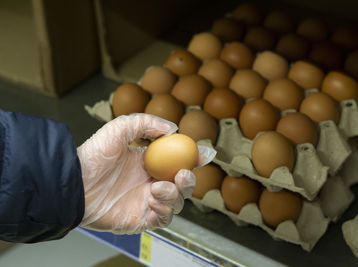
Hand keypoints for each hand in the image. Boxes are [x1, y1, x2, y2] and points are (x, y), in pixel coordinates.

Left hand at [77, 114, 215, 233]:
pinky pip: (164, 219)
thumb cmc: (93, 156)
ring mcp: (145, 201)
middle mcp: (149, 182)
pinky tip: (152, 199)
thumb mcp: (120, 128)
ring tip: (157, 188)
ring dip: (175, 194)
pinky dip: (165, 210)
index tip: (203, 154)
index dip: (192, 159)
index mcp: (147, 162)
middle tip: (183, 174)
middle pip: (182, 185)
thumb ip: (147, 123)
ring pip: (177, 202)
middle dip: (190, 180)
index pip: (177, 162)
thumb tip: (173, 129)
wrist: (74, 183)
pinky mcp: (140, 219)